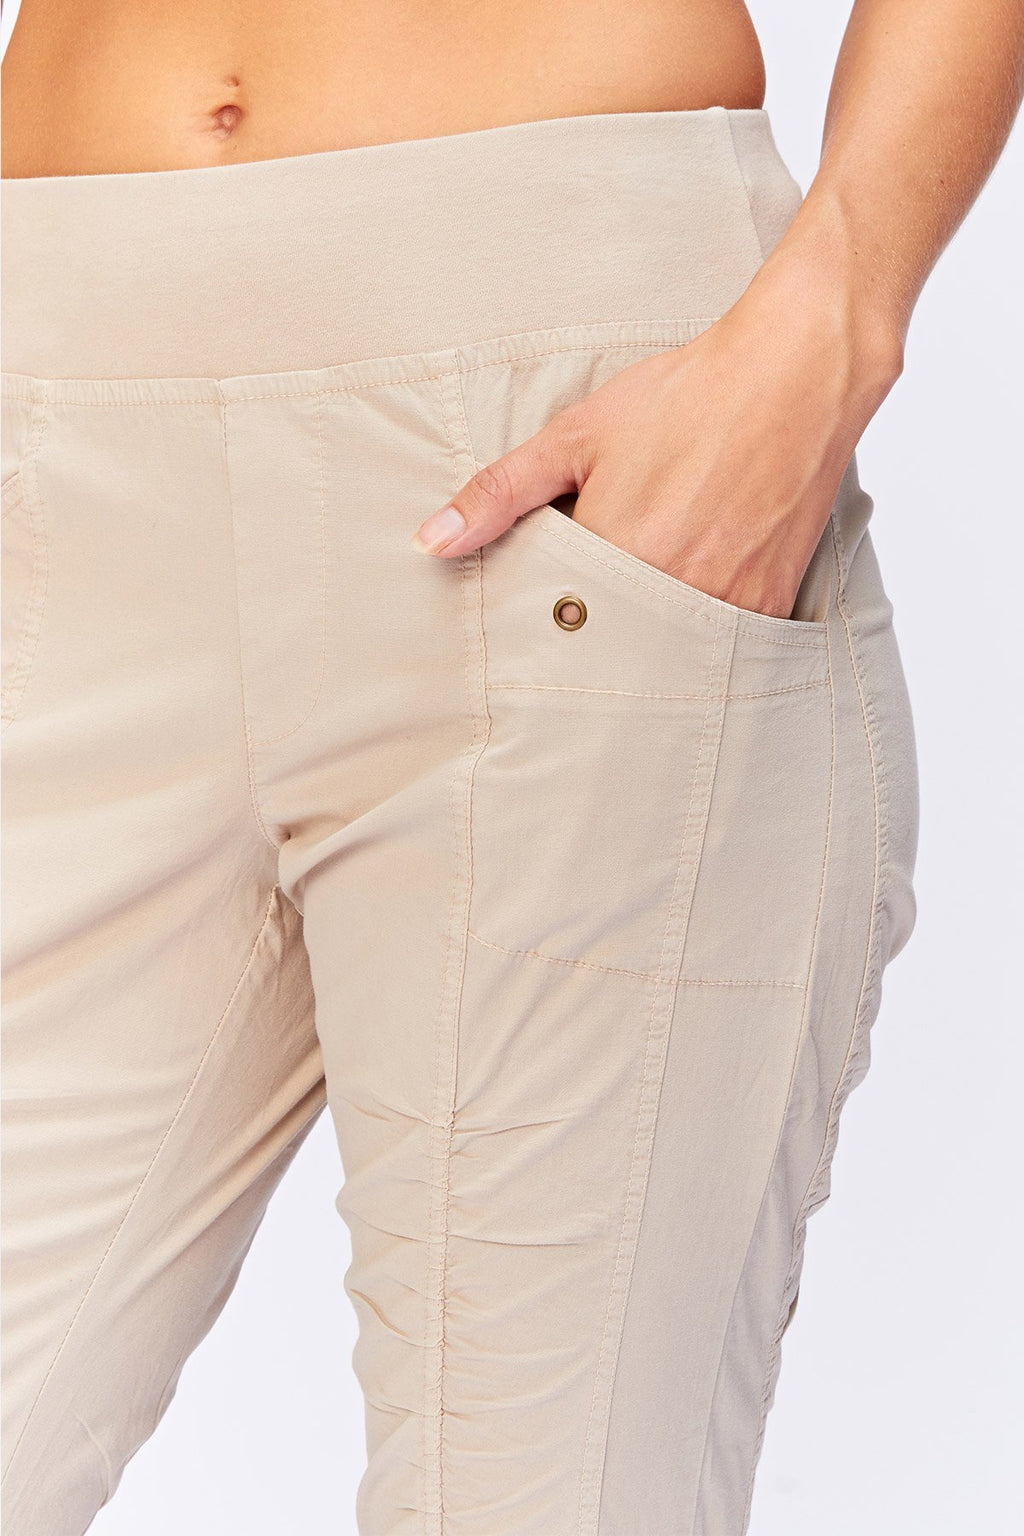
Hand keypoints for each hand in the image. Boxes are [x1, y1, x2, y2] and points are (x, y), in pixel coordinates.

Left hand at [411, 250, 902, 620]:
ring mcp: (726, 604)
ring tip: (640, 598)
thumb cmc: (687, 396)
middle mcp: (673, 590)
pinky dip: (692, 639)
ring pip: (661, 655)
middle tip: (580, 622)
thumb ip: (500, 495)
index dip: (539, 621)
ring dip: (640, 643)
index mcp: (617, 553)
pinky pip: (716, 649)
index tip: (534, 615)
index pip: (552, 624)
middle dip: (589, 642)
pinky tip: (687, 595)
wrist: (798, 373)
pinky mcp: (767, 606)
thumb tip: (430, 542)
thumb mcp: (577, 436)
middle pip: (607, 650)